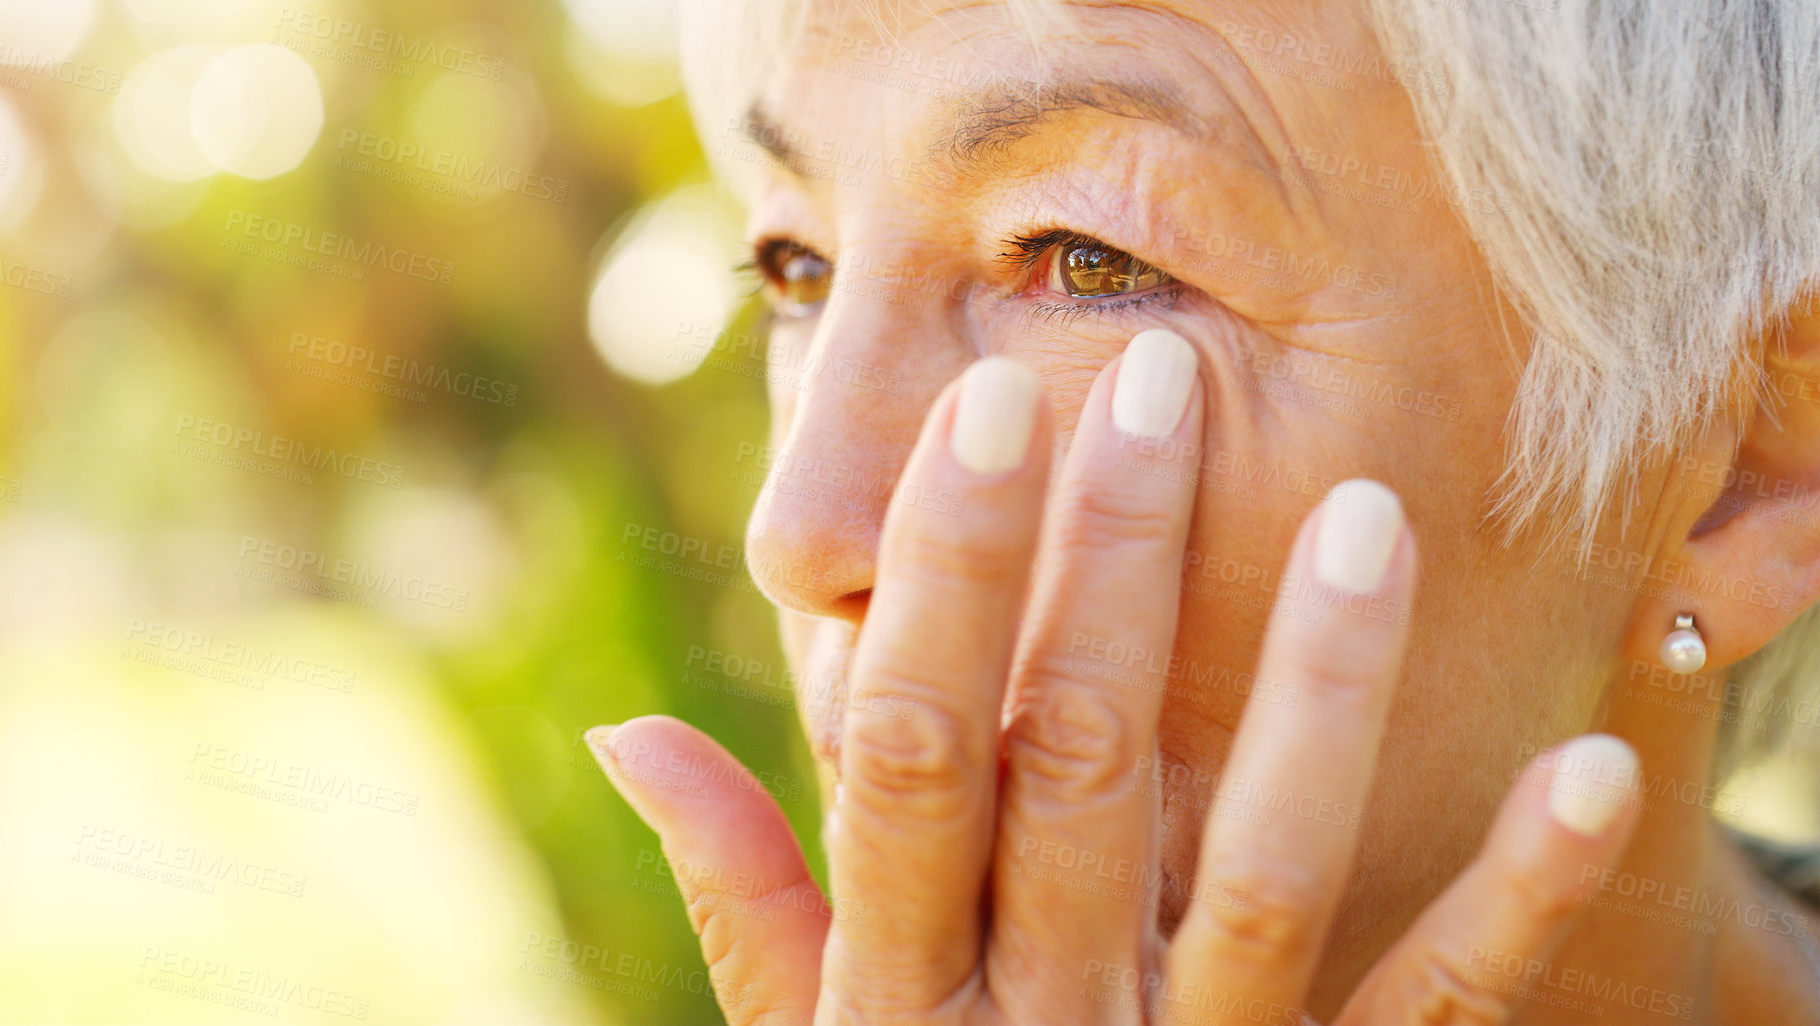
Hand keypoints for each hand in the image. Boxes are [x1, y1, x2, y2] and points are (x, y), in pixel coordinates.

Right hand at [590, 332, 1642, 1024]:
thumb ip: (743, 898)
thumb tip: (627, 733)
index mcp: (902, 989)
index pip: (915, 749)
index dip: (946, 576)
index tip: (986, 404)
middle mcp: (1042, 1022)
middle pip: (1078, 768)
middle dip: (1114, 569)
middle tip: (1154, 378)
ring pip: (1260, 870)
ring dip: (1318, 695)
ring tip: (1373, 519)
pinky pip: (1428, 1013)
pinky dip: (1513, 898)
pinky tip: (1588, 768)